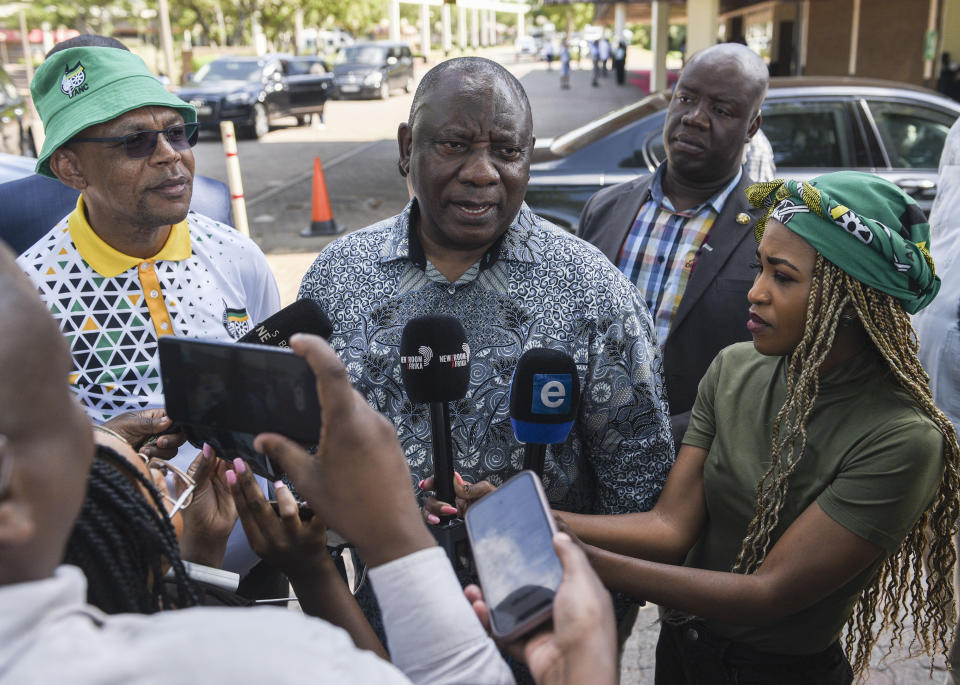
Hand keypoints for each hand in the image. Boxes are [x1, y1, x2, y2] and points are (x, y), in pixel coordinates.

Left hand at [100, 409, 185, 458]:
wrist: (100, 449)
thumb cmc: (111, 430)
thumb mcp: (130, 423)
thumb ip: (150, 422)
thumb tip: (169, 420)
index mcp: (155, 418)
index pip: (175, 420)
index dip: (176, 426)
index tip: (165, 432)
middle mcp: (159, 432)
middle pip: (178, 437)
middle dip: (170, 441)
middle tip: (158, 443)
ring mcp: (156, 447)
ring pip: (171, 451)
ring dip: (159, 452)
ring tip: (142, 451)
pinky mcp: (152, 459)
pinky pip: (164, 464)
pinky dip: (158, 464)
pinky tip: (146, 460)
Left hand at [177, 444, 237, 567]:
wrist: (207, 533)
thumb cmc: (194, 511)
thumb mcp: (194, 486)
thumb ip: (203, 467)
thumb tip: (208, 446)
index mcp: (197, 469)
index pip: (207, 452)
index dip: (213, 444)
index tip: (220, 434)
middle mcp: (212, 472)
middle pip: (222, 455)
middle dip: (227, 448)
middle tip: (233, 440)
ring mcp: (226, 478)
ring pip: (233, 462)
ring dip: (236, 458)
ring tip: (239, 452)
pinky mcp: (238, 485)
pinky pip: (242, 474)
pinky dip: (244, 468)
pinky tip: (245, 463)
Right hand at [226, 458, 330, 580]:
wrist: (307, 571)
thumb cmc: (283, 550)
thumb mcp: (262, 541)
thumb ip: (256, 521)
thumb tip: (245, 486)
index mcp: (258, 542)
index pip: (244, 513)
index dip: (236, 491)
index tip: (230, 471)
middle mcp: (274, 541)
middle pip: (259, 507)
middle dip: (248, 482)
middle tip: (241, 463)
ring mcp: (295, 539)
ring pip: (287, 511)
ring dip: (282, 494)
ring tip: (279, 484)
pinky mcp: (316, 536)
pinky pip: (316, 515)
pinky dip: (314, 502)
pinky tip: (311, 493)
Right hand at [252, 333, 434, 567]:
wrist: (394, 533)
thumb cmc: (351, 509)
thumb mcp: (308, 481)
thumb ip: (284, 453)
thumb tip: (263, 438)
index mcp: (347, 422)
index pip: (332, 370)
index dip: (314, 348)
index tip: (297, 341)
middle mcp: (370, 418)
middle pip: (342, 387)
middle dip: (318, 386)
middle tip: (295, 391)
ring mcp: (385, 429)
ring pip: (354, 405)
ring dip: (334, 408)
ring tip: (313, 429)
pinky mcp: (392, 441)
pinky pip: (366, 421)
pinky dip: (348, 423)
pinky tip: (336, 447)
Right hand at [419, 471, 495, 523]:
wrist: (503, 523)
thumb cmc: (498, 506)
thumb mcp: (487, 491)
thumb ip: (470, 486)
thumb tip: (456, 479)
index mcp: (461, 490)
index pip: (441, 483)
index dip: (431, 483)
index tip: (426, 485)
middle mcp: (453, 500)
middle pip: (432, 498)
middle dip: (435, 503)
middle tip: (448, 508)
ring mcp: (451, 513)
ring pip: (430, 511)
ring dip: (431, 512)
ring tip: (440, 518)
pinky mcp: (451, 525)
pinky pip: (436, 522)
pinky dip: (432, 521)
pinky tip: (438, 522)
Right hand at [465, 532, 616, 684]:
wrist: (576, 667)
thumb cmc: (587, 625)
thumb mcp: (582, 579)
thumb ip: (571, 556)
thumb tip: (561, 536)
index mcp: (578, 594)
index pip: (556, 571)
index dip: (538, 561)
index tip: (519, 550)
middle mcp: (562, 612)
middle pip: (529, 591)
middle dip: (507, 581)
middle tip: (490, 569)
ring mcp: (544, 630)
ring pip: (513, 612)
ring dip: (491, 601)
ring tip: (476, 589)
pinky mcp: (529, 647)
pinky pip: (504, 633)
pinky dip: (489, 623)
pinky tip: (480, 609)